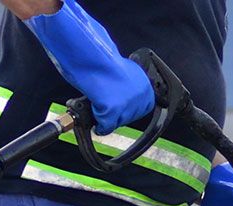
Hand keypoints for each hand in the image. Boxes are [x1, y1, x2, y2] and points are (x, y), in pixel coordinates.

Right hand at [24, 1, 155, 131]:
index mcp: (145, 83)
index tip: (116, 104)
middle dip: (116, 113)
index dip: (126, 108)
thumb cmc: (98, 57)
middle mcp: (140, 94)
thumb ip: (127, 86)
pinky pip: (104, 127)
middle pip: (129, 118)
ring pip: (116, 123)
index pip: (142, 109)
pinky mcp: (113, 110)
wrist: (87, 52)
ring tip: (97, 100)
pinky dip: (97, 123)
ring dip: (106, 116)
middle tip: (103, 100)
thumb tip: (123, 98)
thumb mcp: (122, 71)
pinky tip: (93, 108)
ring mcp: (128, 103)